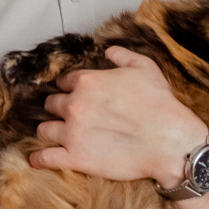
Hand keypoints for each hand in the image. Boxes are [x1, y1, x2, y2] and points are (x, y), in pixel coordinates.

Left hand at [29, 47, 206, 187]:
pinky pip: (44, 158)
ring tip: (57, 135)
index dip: (68, 88)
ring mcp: (71, 133)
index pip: (64, 82)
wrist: (169, 142)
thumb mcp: (146, 68)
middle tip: (69, 115)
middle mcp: (74, 105)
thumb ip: (123, 56)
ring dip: (49, 130)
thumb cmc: (160, 105)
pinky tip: (38, 159)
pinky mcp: (74, 158)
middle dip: (58, 108)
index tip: (73, 94)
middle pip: (51, 104)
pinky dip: (39, 159)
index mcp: (87, 82)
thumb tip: (109, 50)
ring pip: (44, 129)